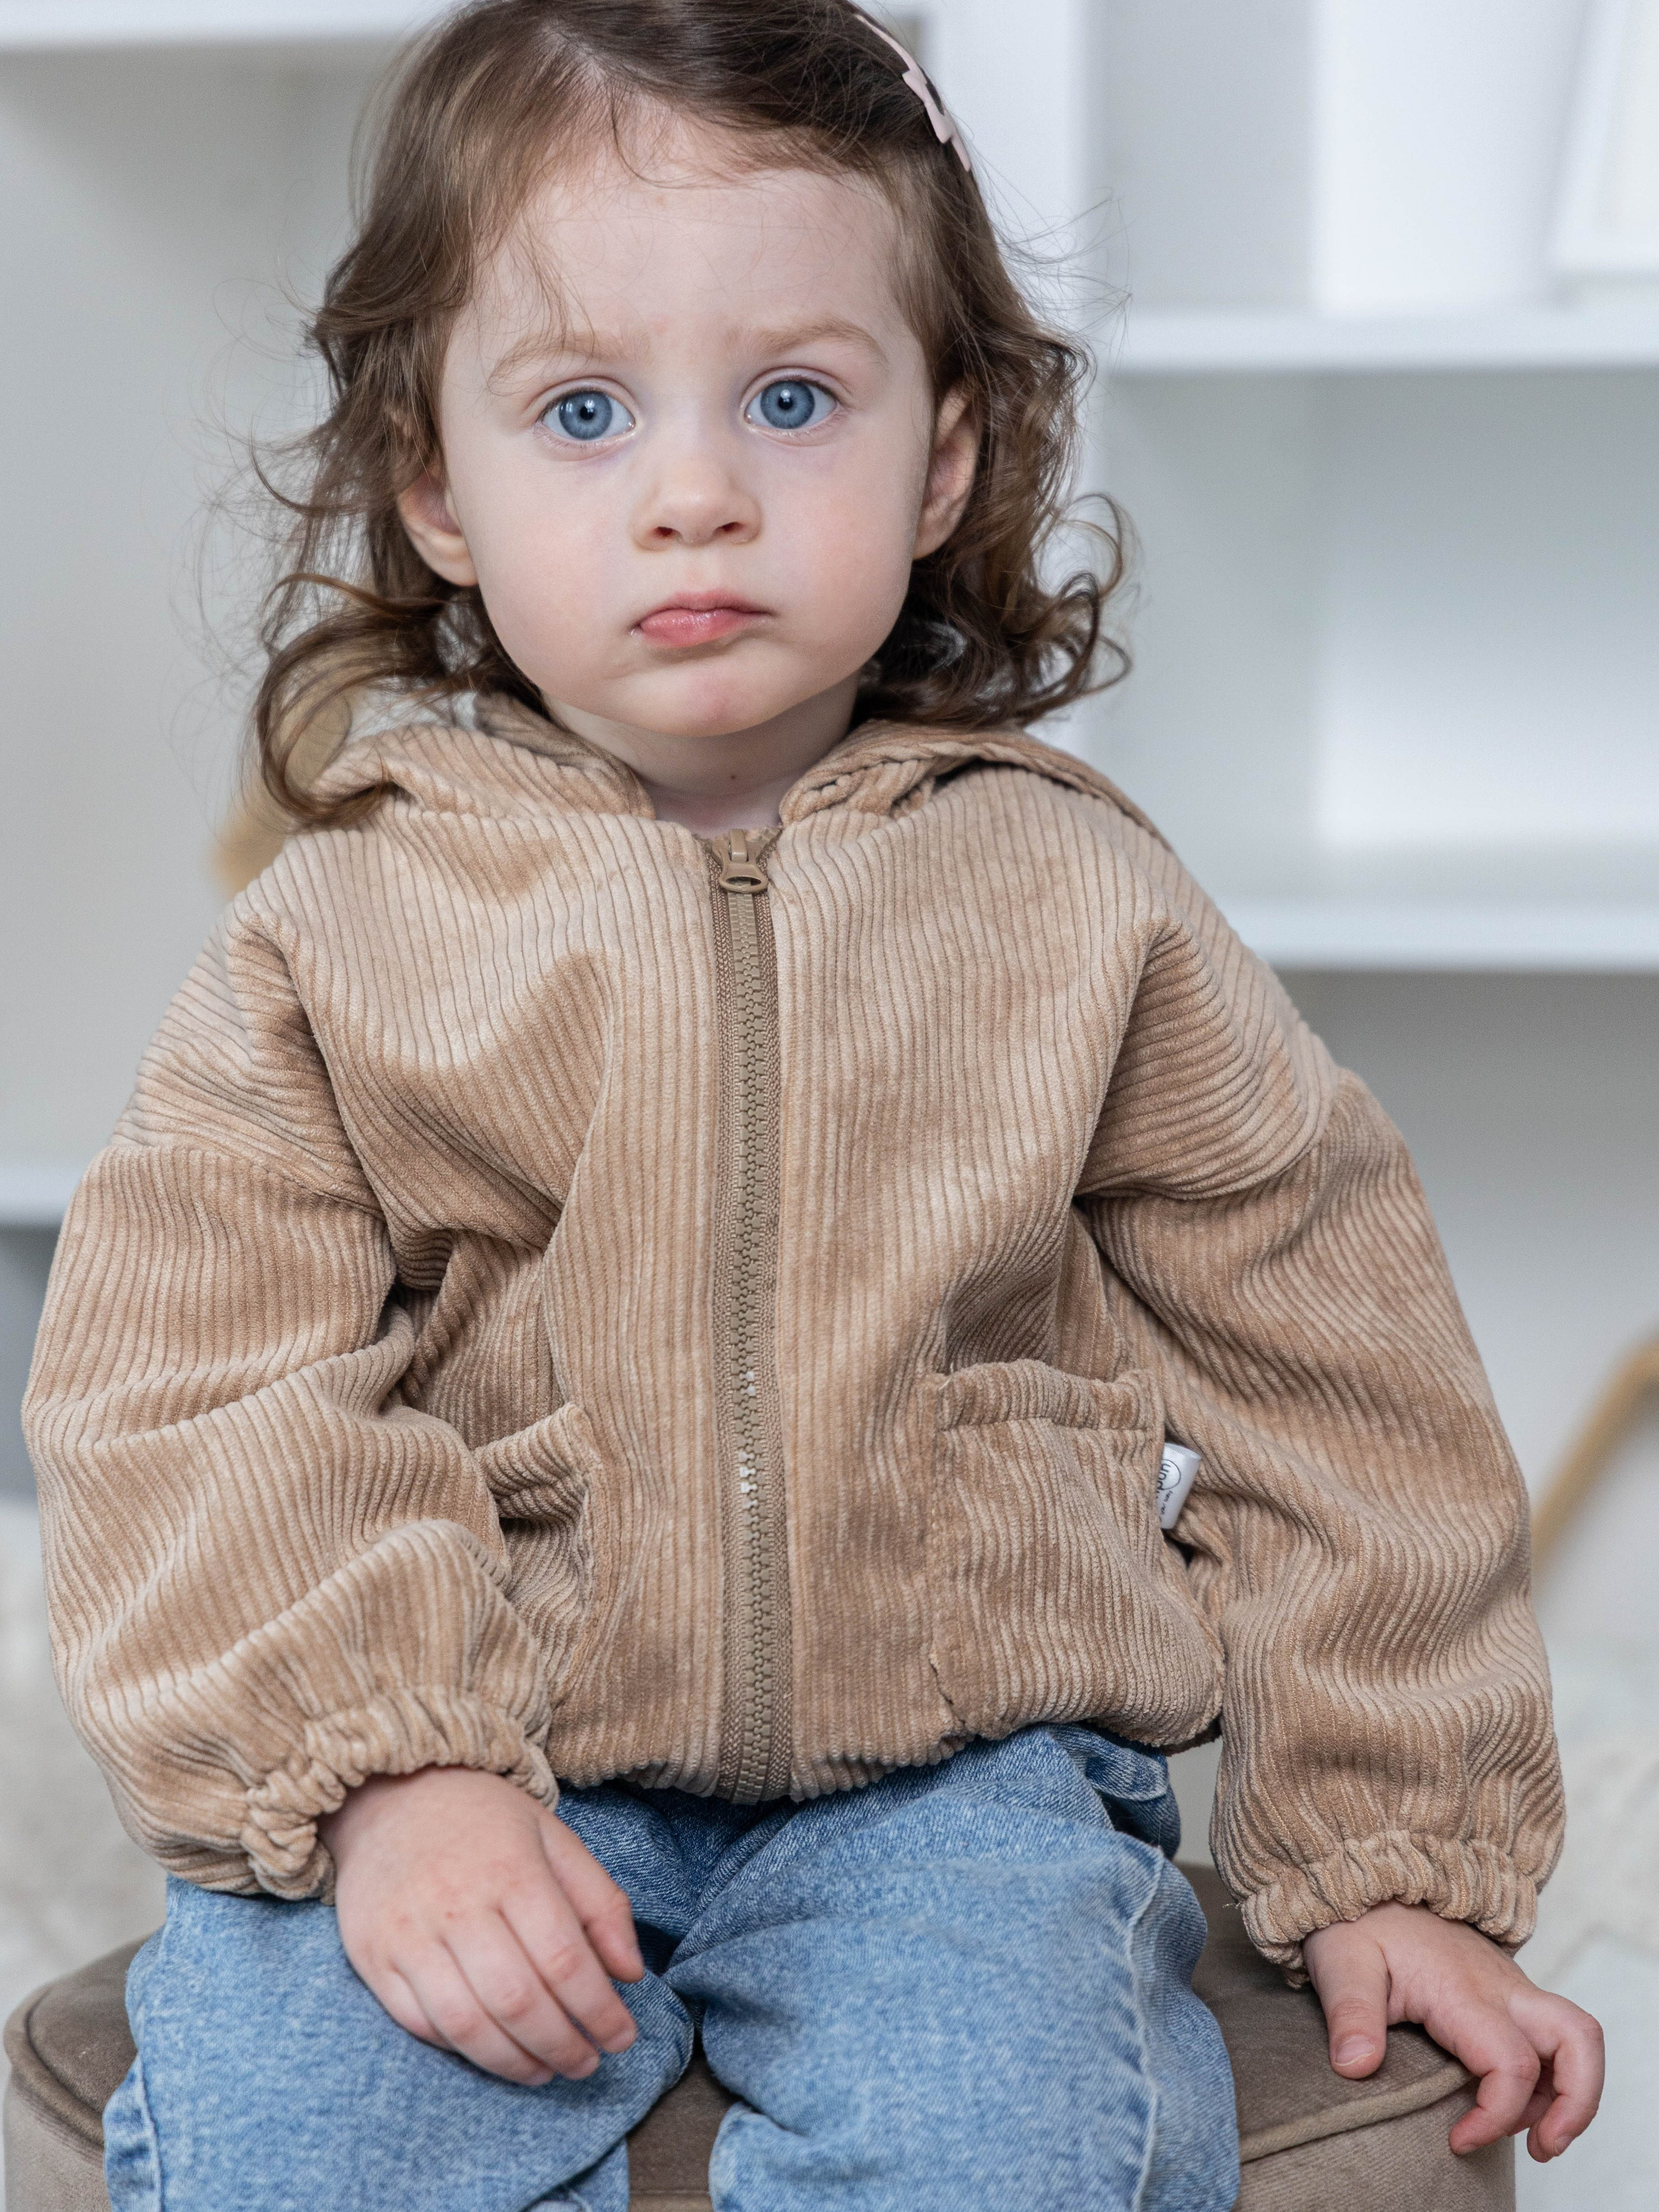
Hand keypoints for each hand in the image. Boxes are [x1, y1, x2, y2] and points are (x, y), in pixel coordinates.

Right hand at [320, 1766, 643, 2084]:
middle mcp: (457, 1905)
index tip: (621, 2037)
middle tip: (587, 2064)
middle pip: (518, 2001)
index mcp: (512, 1870)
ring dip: (514, 2062)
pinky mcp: (373, 1957)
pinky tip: (493, 2050)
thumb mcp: (554, 1838)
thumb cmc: (484, 1820)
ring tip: (547, 2070)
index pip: (564, 1960)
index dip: (599, 2010)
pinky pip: (419, 2023)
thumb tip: (630, 1974)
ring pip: (467, 2024)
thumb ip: (600, 1903)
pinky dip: (461, 2048)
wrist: (390, 1794)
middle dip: (562, 2046)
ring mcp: (409, 1935)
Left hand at [1303, 1902, 1602, 2161]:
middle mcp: (1500, 1987)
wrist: (1369, 1877)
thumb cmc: (1357, 1922)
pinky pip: (1552, 2036)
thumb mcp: (1339, 1961)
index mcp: (1462, 1988)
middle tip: (1541, 2148)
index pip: (1511, 2063)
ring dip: (1568, 2095)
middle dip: (1577, 2105)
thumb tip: (1355, 2067)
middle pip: (1578, 2039)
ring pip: (1575, 2039)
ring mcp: (1509, 1987)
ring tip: (1532, 2139)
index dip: (1496, 2116)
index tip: (1457, 2140)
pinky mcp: (1506, 1991)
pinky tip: (1515, 2104)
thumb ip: (1349, 2013)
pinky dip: (1550, 2078)